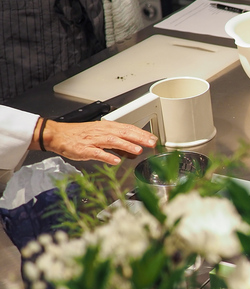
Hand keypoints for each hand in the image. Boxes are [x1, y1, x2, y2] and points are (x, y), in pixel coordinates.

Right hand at [34, 119, 156, 164]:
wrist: (58, 135)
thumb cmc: (79, 136)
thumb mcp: (100, 135)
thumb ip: (116, 141)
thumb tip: (132, 147)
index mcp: (106, 128)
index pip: (127, 128)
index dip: (141, 133)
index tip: (153, 138)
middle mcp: (101, 132)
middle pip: (123, 133)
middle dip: (139, 138)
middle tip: (151, 143)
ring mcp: (93, 140)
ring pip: (112, 141)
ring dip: (126, 145)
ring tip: (138, 150)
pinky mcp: (84, 149)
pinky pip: (96, 152)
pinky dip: (106, 156)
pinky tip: (115, 160)